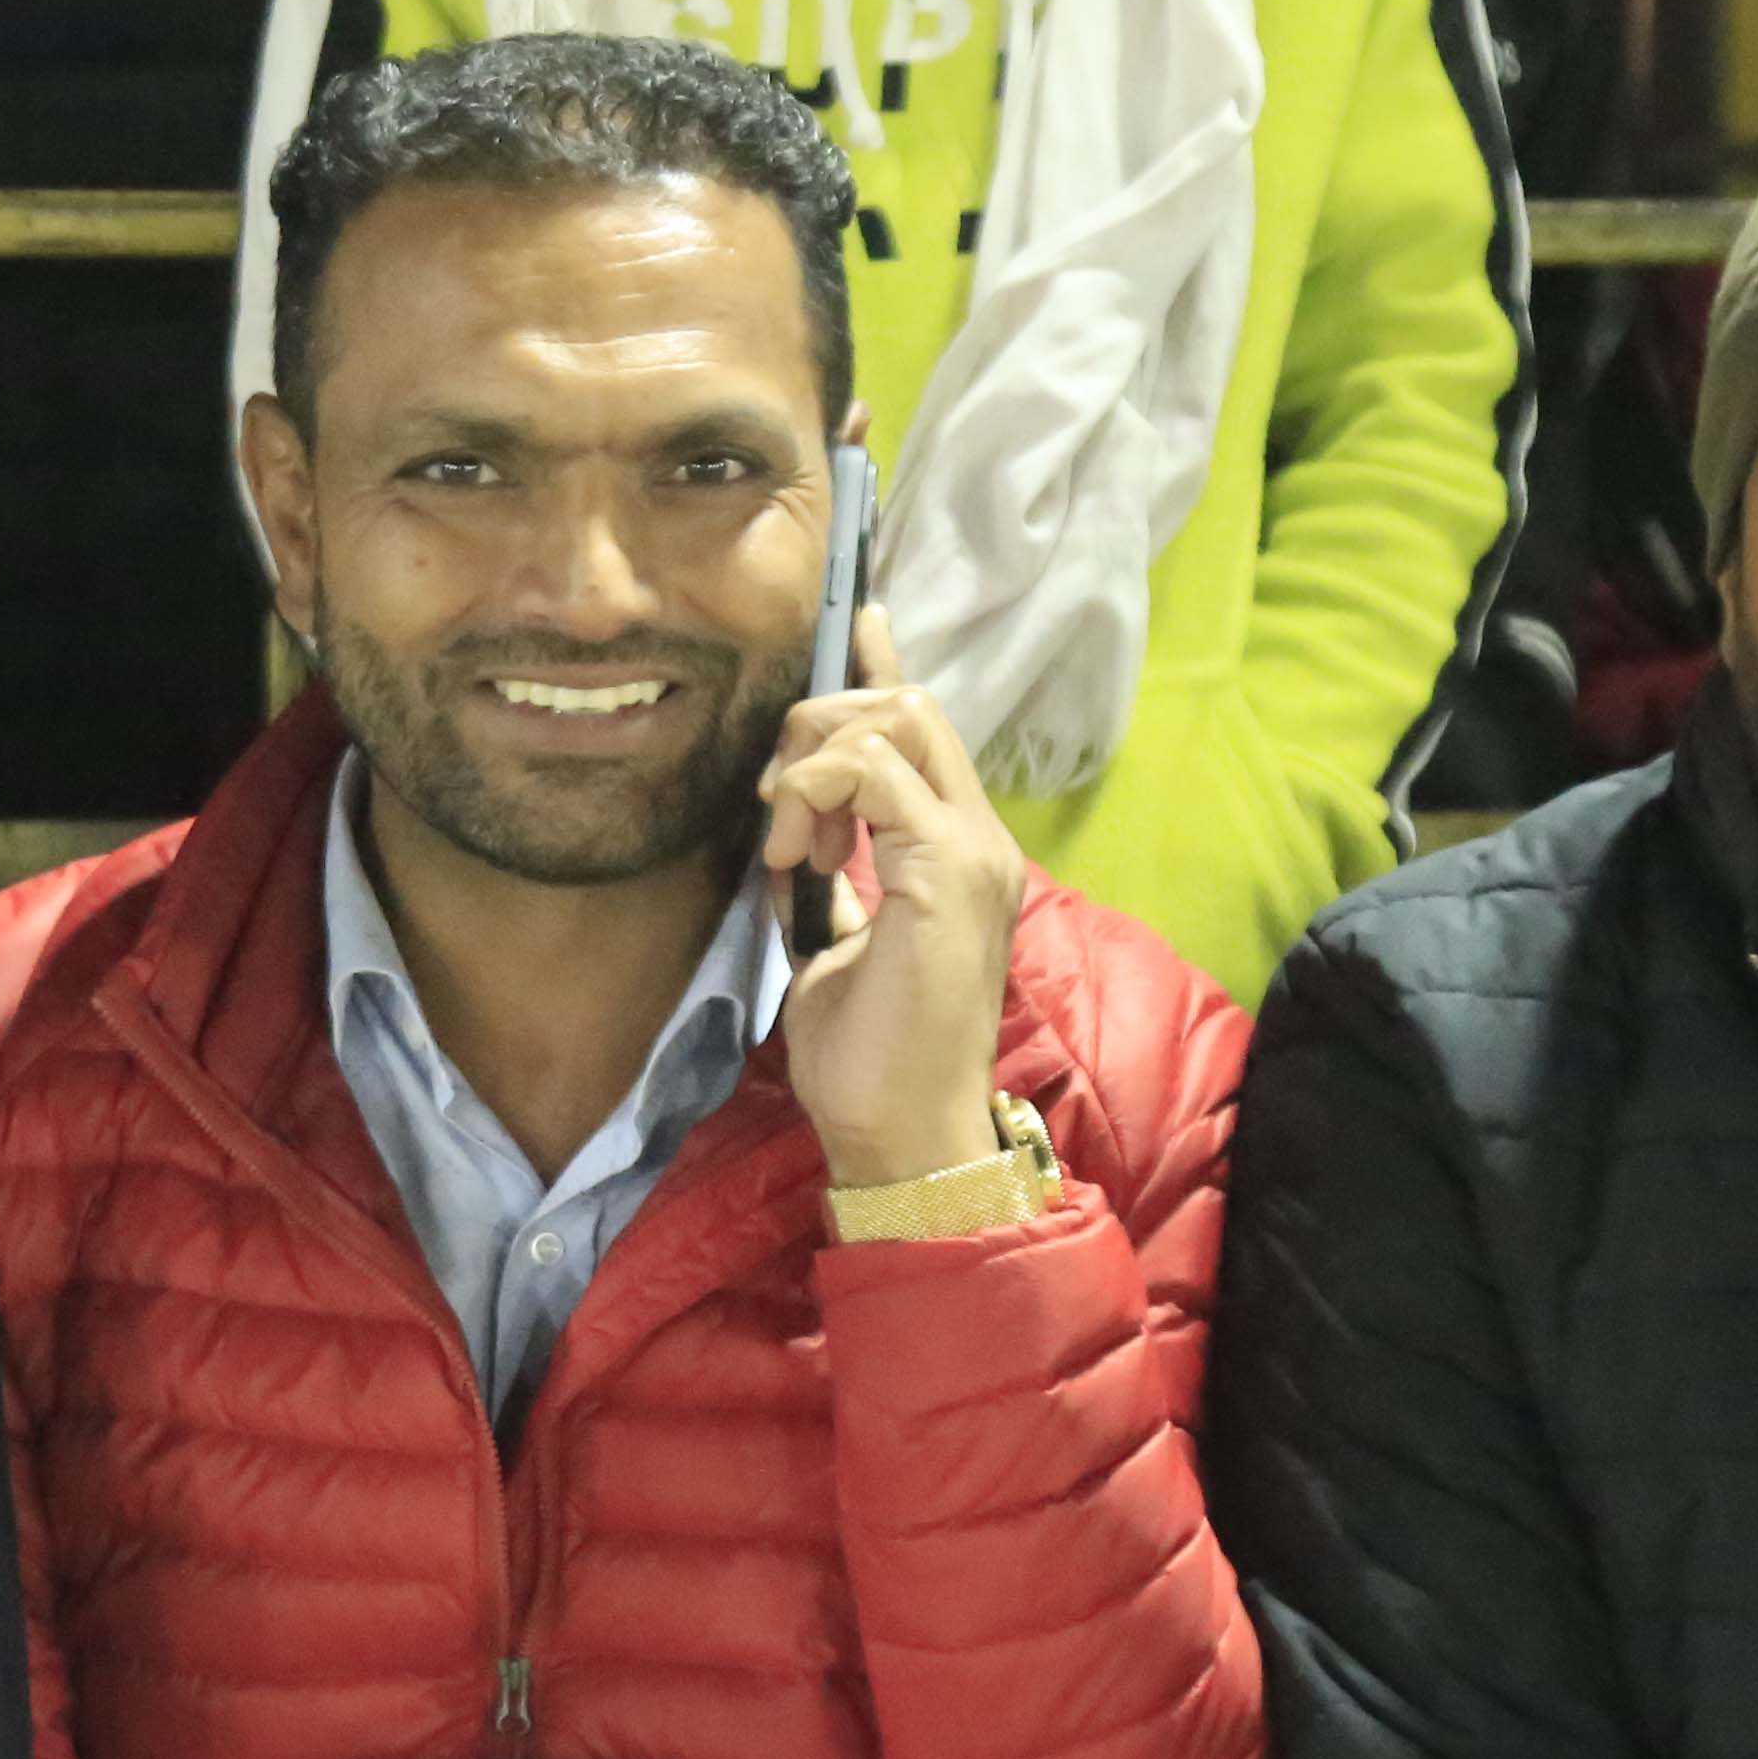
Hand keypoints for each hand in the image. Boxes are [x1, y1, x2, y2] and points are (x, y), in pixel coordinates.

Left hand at [764, 601, 1028, 1188]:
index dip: (882, 671)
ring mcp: (971, 850)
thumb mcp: (833, 945)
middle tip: (779, 812)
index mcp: (957, 853)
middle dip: (823, 726)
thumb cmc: (871, 1060)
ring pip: (895, 721)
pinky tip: (796, 855)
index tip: (853, 624)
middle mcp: (978, 838)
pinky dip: (815, 792)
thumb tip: (789, 838)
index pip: (926, 728)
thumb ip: (828, 880)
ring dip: (814, 763)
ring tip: (788, 845)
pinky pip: (871, 770)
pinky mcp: (947, 869)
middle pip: (910, 706)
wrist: (904, 1134)